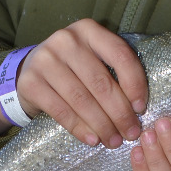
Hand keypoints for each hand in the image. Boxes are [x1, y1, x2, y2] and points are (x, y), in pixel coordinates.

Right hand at [0, 20, 147, 147]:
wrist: (29, 70)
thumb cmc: (72, 67)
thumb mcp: (92, 57)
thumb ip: (113, 70)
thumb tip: (137, 108)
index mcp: (88, 30)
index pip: (120, 55)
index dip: (135, 83)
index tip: (140, 108)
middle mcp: (66, 40)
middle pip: (101, 82)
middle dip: (120, 113)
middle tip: (131, 133)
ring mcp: (45, 60)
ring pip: (82, 99)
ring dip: (102, 125)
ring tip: (114, 141)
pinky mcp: (30, 82)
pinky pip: (61, 111)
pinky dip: (79, 128)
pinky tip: (92, 139)